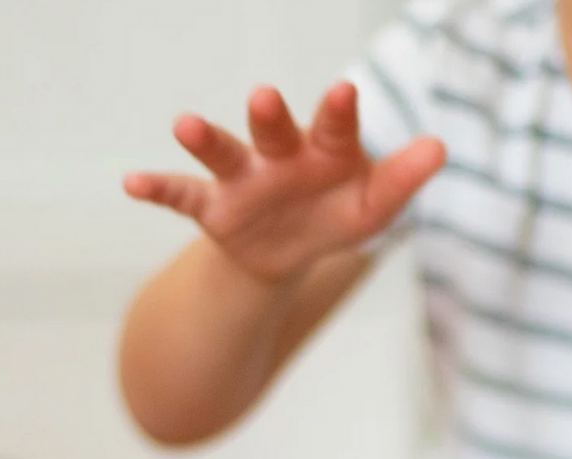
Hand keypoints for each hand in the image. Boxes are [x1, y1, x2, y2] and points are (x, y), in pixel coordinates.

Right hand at [124, 82, 445, 283]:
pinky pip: (181, 195)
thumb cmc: (336, 214)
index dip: (337, 113)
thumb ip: (402, 179)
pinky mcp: (213, 208)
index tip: (344, 92)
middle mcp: (278, 155)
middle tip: (264, 97)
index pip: (333, 128)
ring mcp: (242, 180)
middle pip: (273, 130)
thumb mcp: (372, 207)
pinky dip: (158, 189)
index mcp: (323, 150)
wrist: (291, 253)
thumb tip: (440, 147)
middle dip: (269, 116)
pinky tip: (131, 184)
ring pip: (223, 153)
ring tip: (185, 124)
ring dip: (206, 138)